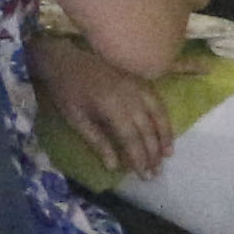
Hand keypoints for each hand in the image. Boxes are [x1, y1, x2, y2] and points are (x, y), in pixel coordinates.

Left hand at [36, 34, 175, 178]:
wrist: (66, 57)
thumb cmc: (67, 90)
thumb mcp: (77, 119)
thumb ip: (97, 142)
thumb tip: (114, 167)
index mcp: (113, 107)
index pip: (132, 139)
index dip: (139, 158)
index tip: (144, 175)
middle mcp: (131, 97)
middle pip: (147, 130)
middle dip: (153, 153)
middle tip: (155, 172)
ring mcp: (138, 86)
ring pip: (158, 115)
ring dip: (164, 137)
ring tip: (167, 155)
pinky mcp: (139, 79)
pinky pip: (158, 101)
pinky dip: (164, 117)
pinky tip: (166, 130)